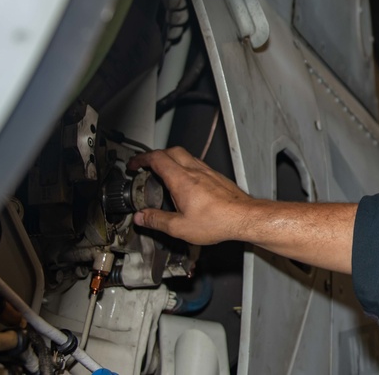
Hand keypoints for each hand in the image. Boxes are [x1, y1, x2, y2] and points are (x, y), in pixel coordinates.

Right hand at [127, 146, 253, 244]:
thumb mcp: (179, 227)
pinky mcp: (217, 177)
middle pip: (171, 151)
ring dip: (172, 159)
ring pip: (186, 156)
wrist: (244, 217)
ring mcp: (208, 172)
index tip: (134, 165)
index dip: (141, 159)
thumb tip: (141, 217)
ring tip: (164, 173)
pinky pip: (198, 164)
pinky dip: (186, 166)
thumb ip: (157, 221)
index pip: (157, 159)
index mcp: (182, 180)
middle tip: (147, 166)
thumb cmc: (218, 221)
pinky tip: (186, 182)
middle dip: (155, 155)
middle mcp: (195, 171)